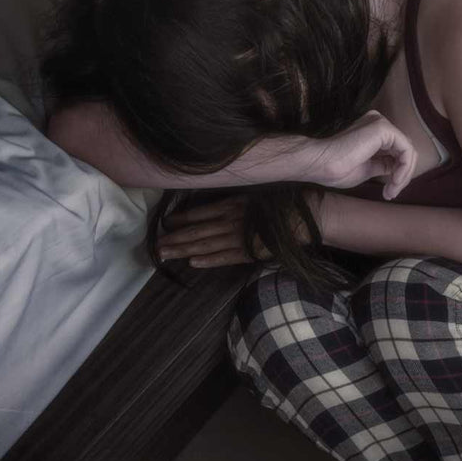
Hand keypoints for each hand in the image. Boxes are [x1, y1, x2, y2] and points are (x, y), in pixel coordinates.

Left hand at [156, 195, 317, 267]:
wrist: (306, 216)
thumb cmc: (280, 205)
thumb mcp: (253, 198)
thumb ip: (234, 204)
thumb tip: (218, 209)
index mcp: (232, 204)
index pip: (200, 213)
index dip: (181, 220)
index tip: (165, 224)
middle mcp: (232, 220)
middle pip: (197, 230)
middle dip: (174, 239)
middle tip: (155, 246)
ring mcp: (240, 237)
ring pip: (206, 244)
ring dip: (183, 250)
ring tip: (164, 255)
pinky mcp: (251, 252)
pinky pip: (225, 257)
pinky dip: (208, 260)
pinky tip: (192, 262)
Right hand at [302, 110, 415, 199]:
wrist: (319, 164)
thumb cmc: (334, 168)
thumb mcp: (367, 169)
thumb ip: (383, 165)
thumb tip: (397, 169)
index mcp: (371, 131)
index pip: (396, 151)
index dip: (398, 174)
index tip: (388, 193)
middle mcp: (377, 123)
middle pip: (404, 150)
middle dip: (402, 175)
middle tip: (391, 194)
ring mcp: (380, 124)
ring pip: (408, 150)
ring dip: (404, 174)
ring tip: (391, 190)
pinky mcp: (383, 128)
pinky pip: (406, 149)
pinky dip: (404, 168)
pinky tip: (394, 181)